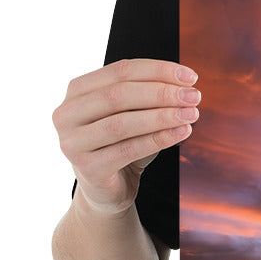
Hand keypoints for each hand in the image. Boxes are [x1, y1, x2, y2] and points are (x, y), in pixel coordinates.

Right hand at [53, 58, 199, 216]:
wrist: (109, 189)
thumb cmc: (123, 143)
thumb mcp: (135, 115)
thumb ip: (152, 97)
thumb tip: (186, 86)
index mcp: (77, 91)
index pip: (121, 70)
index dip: (158, 70)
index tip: (191, 77)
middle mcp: (67, 114)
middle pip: (119, 95)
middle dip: (161, 93)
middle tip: (193, 96)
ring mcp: (72, 142)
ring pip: (122, 123)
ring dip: (162, 116)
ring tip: (192, 114)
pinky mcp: (87, 168)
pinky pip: (128, 150)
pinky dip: (158, 139)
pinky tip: (182, 132)